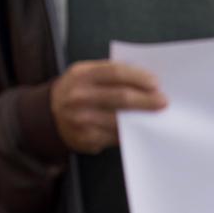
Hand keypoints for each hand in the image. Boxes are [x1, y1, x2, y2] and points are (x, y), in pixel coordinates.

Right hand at [50, 60, 165, 152]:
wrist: (49, 114)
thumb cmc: (77, 89)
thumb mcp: (85, 73)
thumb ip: (109, 73)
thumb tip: (145, 79)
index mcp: (81, 75)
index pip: (115, 72)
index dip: (138, 77)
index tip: (156, 82)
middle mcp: (79, 96)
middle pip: (121, 97)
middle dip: (146, 100)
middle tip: (163, 101)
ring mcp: (82, 120)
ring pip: (121, 120)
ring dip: (142, 119)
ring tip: (156, 116)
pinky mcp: (87, 139)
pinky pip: (116, 137)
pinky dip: (130, 133)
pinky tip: (140, 130)